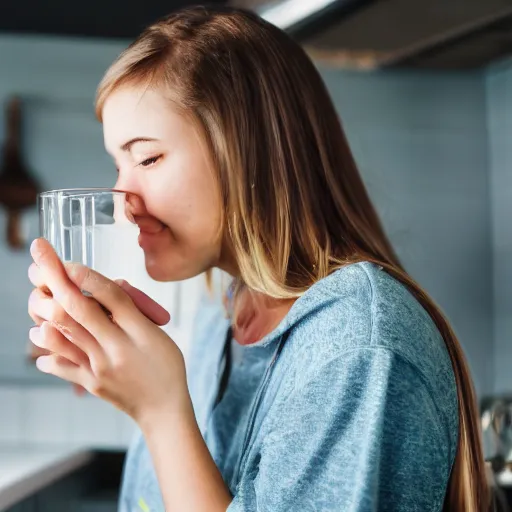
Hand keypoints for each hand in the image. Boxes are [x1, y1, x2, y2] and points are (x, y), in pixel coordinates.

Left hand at [28, 238, 190, 423]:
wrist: (165, 409)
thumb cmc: (166, 367)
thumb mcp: (158, 334)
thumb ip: (132, 312)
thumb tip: (103, 289)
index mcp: (139, 331)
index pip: (111, 296)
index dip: (87, 276)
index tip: (68, 261)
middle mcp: (117, 348)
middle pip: (80, 310)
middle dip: (54, 281)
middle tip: (37, 261)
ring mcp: (101, 367)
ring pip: (65, 336)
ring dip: (44, 315)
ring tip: (35, 299)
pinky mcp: (92, 383)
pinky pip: (63, 366)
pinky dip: (48, 352)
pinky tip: (41, 337)